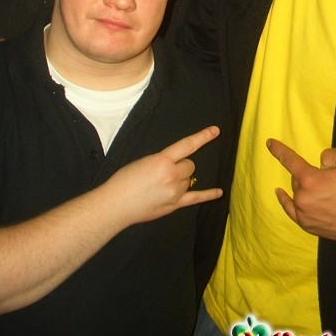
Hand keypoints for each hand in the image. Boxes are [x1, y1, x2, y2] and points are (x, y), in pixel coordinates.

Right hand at [105, 125, 222, 225]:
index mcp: (162, 161)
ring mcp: (175, 192)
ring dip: (181, 179)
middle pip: (190, 165)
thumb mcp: (144, 161)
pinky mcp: (175, 205)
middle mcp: (172, 175)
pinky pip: (196, 198)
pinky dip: (208, 195)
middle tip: (164, 172)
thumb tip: (176, 164)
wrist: (116, 204)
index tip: (215, 130)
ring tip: (162, 185)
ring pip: (189, 180)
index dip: (203, 137)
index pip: (187, 145)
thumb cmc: (124, 180)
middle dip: (181, 166)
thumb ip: (163, 161)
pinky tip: (219, 192)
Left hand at [266, 138, 335, 241]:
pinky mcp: (309, 226)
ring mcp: (304, 215)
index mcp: (310, 180)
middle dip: (308, 175)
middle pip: (296, 179)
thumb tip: (319, 164)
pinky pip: (292, 211)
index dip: (279, 150)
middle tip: (329, 179)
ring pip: (296, 194)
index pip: (289, 160)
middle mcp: (303, 198)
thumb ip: (329, 154)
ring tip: (316, 188)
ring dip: (303, 188)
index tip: (269, 143)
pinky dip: (287, 202)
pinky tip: (281, 194)